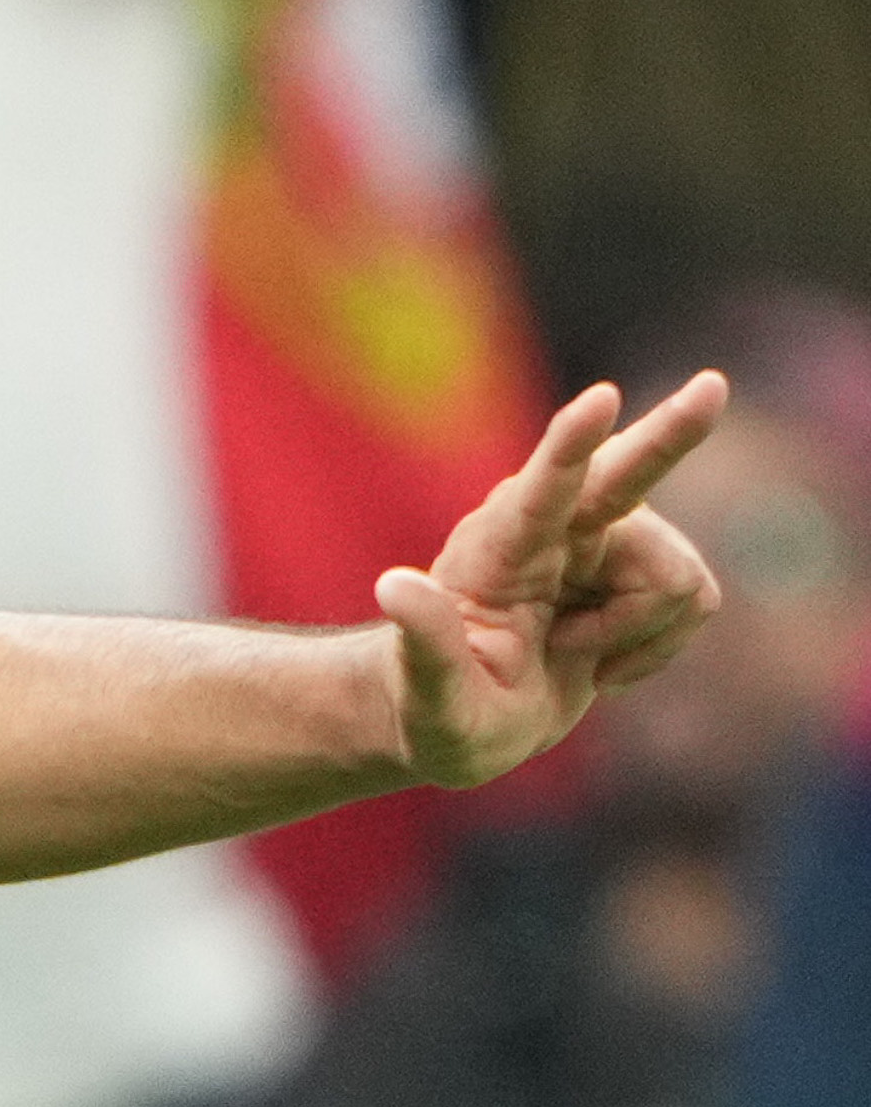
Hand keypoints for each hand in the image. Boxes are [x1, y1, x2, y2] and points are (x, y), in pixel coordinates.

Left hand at [381, 375, 727, 788]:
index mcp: (493, 551)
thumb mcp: (430, 696)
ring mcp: (596, 543)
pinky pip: (694, 597)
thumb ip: (422, 643)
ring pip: (674, 575)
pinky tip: (600, 657)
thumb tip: (394, 585)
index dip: (572, 448)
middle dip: (670, 434)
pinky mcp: (633, 567)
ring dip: (636, 632)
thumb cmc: (437, 710)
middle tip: (712, 387)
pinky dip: (658, 643)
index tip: (600, 399)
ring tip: (570, 652)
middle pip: (624, 474)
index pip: (538, 493)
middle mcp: (549, 530)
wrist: (469, 719)